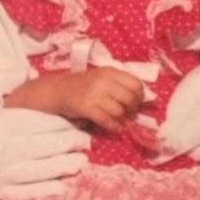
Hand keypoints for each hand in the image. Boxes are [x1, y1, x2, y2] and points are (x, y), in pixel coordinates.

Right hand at [0, 97, 89, 199]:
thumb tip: (19, 78)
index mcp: (3, 124)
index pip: (43, 124)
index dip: (63, 124)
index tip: (78, 123)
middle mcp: (8, 149)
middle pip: (48, 147)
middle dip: (70, 145)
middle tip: (86, 142)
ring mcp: (2, 172)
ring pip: (43, 171)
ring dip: (63, 167)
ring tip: (79, 164)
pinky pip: (26, 192)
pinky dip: (45, 190)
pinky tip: (60, 187)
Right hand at [9, 68, 143, 132]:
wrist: (57, 90)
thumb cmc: (83, 85)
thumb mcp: (102, 78)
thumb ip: (119, 84)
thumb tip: (142, 100)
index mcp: (109, 71)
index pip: (135, 83)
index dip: (140, 95)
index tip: (136, 102)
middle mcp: (102, 81)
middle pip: (129, 97)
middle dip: (132, 109)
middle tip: (128, 113)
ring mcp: (93, 94)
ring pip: (119, 110)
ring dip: (122, 119)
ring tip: (119, 120)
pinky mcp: (85, 107)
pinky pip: (107, 120)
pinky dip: (114, 126)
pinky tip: (114, 127)